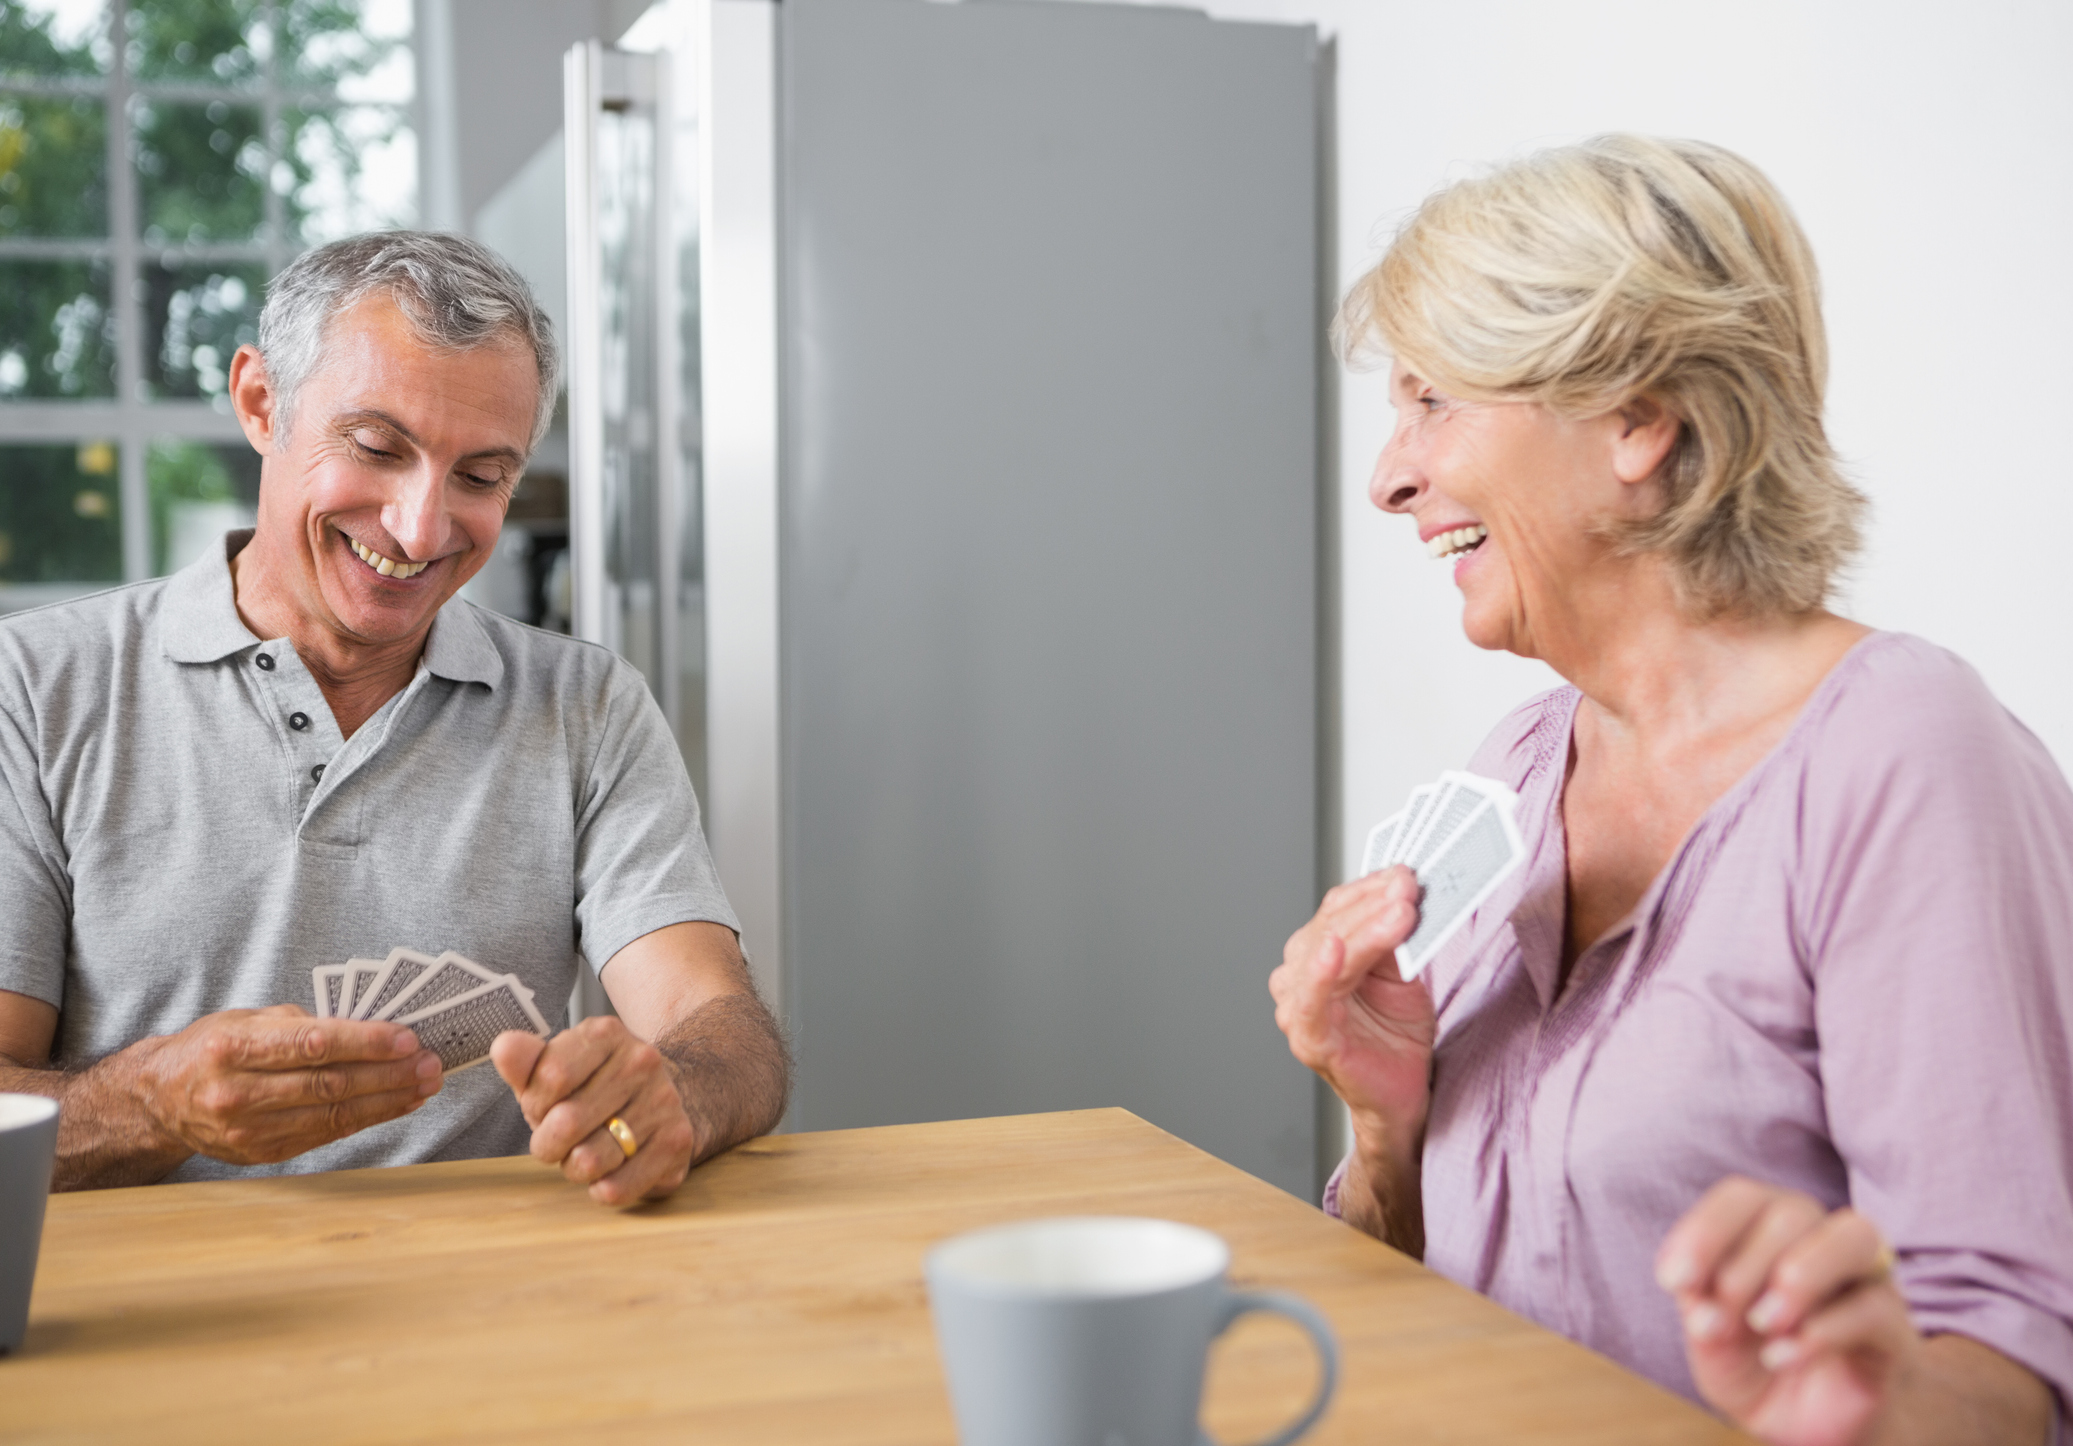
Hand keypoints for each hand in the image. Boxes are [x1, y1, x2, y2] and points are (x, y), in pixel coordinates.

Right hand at [135, 1005, 442, 1164]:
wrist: (158, 1099)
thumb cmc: (211, 1048)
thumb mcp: (246, 1021)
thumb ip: (302, 1024)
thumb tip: (367, 1029)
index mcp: (232, 1049)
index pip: (311, 1045)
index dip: (364, 1042)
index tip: (406, 1037)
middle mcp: (237, 1093)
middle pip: (328, 1084)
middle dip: (388, 1074)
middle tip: (430, 1063)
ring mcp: (248, 1130)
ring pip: (332, 1114)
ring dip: (387, 1100)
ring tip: (425, 1084)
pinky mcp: (261, 1153)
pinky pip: (325, 1134)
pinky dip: (367, 1119)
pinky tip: (397, 1104)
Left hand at [491, 1016, 696, 1205]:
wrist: (662, 1098)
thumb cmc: (595, 1088)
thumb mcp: (556, 1067)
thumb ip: (526, 1061)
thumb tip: (504, 1047)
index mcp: (606, 1034)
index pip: (551, 1076)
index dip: (535, 1104)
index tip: (542, 1108)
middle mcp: (641, 1061)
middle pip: (567, 1121)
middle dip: (548, 1143)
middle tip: (557, 1141)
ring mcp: (664, 1101)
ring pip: (590, 1159)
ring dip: (575, 1168)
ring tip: (584, 1155)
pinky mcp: (677, 1142)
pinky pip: (620, 1186)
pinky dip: (602, 1190)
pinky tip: (607, 1175)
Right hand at [1269, 866, 1435, 1139]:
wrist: (1401, 1093)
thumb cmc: (1394, 1033)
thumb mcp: (1401, 971)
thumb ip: (1393, 937)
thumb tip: (1403, 894)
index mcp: (1316, 953)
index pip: (1336, 909)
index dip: (1370, 888)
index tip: (1405, 873)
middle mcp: (1298, 976)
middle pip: (1331, 926)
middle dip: (1373, 904)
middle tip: (1409, 888)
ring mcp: (1297, 1007)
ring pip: (1326, 955)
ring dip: (1365, 929)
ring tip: (1401, 913)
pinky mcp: (1309, 1039)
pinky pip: (1310, 1001)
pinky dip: (1320, 973)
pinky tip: (1334, 949)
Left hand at [1657, 1177, 1916, 1445]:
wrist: (1807, 1426)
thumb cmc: (1753, 1364)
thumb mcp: (1711, 1340)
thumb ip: (1701, 1309)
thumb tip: (1699, 1299)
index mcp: (1768, 1228)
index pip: (1741, 1197)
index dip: (1704, 1232)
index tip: (1673, 1283)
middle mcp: (1821, 1239)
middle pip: (1792, 1211)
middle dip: (1745, 1266)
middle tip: (1722, 1320)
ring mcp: (1866, 1279)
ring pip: (1853, 1235)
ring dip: (1801, 1274)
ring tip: (1764, 1322)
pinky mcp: (1895, 1328)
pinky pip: (1874, 1306)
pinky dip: (1823, 1329)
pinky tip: (1783, 1356)